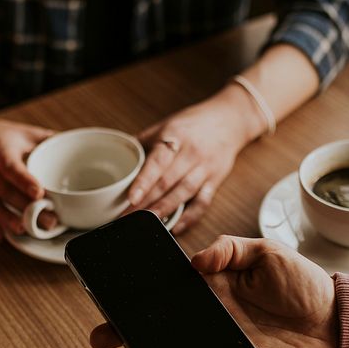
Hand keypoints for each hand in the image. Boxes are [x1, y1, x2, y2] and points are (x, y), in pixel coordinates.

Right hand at [0, 115, 54, 241]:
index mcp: (0, 150)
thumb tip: (78, 146)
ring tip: (24, 230)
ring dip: (7, 220)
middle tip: (50, 221)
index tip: (38, 193)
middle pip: (5, 191)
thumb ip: (49, 140)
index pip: (11, 167)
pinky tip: (0, 237)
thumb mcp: (24, 132)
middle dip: (26, 208)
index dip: (24, 180)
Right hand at [90, 236, 337, 347]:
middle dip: (125, 333)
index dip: (137, 294)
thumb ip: (231, 249)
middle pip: (158, 327)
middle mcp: (209, 317)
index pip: (166, 291)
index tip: (109, 296)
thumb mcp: (266, 251)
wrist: (336, 320)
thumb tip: (196, 261)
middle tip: (101, 336)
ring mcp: (220, 345)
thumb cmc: (302, 282)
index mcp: (211, 287)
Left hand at [126, 93, 257, 233]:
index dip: (143, 181)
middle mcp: (191, 153)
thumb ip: (144, 142)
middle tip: (126, 218)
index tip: (131, 198)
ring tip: (146, 224)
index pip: (157, 162)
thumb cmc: (193, 124)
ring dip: (163, 211)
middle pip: (167, 182)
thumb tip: (119, 158)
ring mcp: (205, 168)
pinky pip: (202, 203)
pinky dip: (189, 217)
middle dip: (145, 203)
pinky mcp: (215, 181)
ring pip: (183, 194)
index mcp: (175, 137)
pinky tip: (175, 227)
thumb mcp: (166, 125)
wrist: (229, 120)